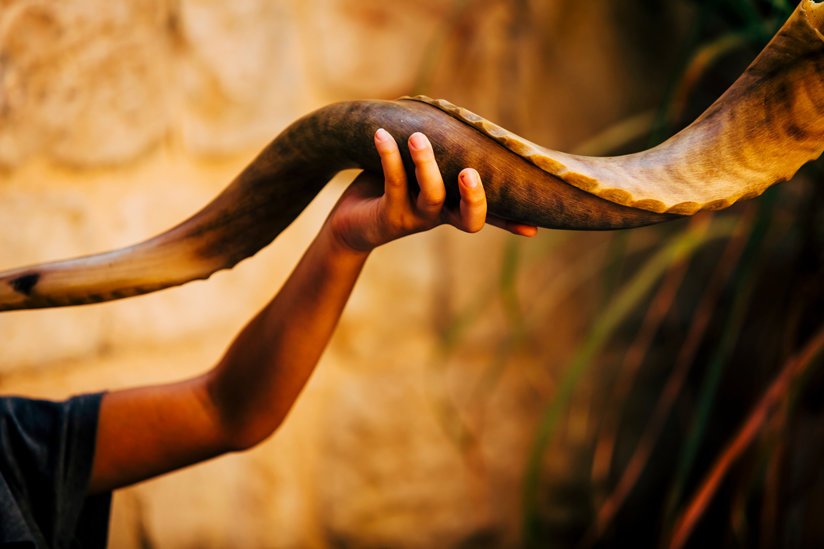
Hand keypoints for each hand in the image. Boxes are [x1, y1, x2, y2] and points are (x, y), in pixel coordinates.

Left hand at [328, 129, 536, 252]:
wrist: (349, 222)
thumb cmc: (388, 187)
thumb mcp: (418, 169)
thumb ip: (440, 152)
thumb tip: (456, 117)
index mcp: (452, 207)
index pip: (488, 215)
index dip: (511, 221)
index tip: (533, 228)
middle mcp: (439, 215)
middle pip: (470, 220)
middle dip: (476, 198)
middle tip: (471, 173)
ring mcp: (415, 218)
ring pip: (432, 196)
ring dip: (427, 165)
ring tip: (418, 138)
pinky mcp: (388, 216)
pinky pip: (394, 184)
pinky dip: (389, 156)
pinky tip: (381, 135)